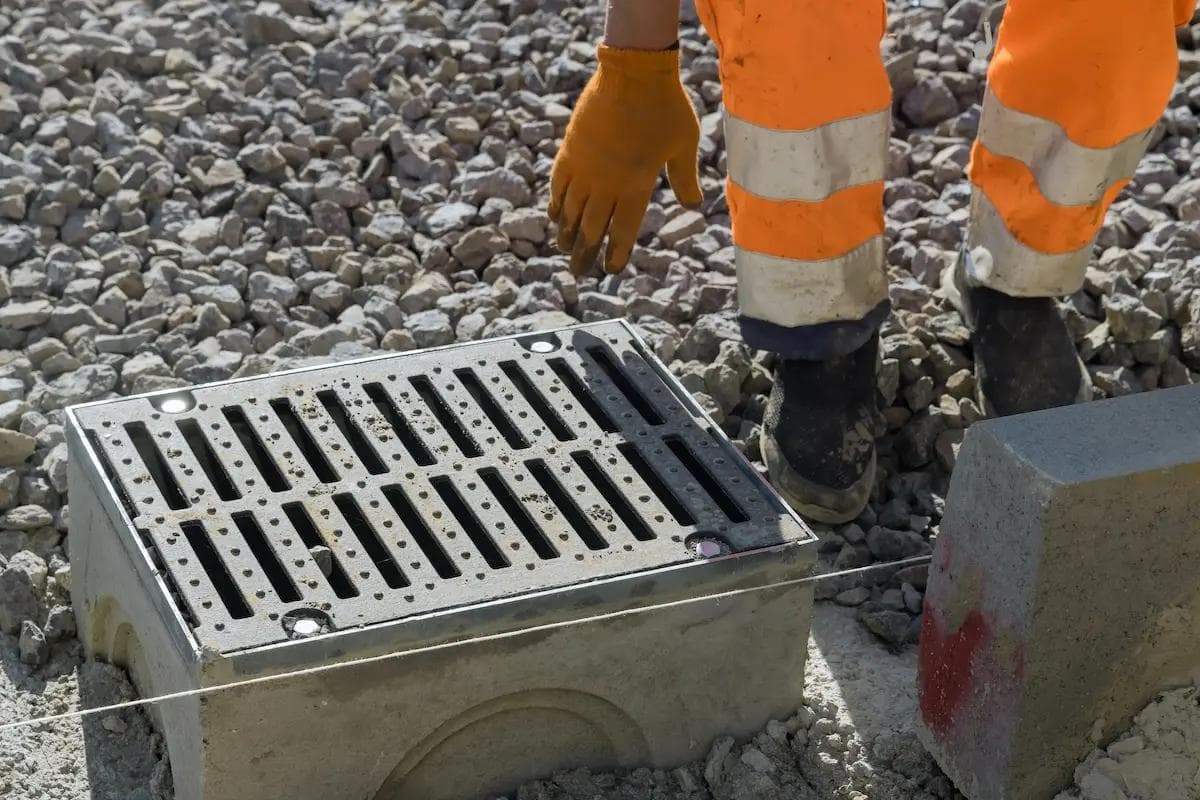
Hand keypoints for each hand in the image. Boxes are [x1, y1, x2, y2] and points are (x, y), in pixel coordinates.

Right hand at [549, 45, 702, 275]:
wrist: (633, 71)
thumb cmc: (666, 107)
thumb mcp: (684, 144)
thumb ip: (685, 177)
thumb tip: (693, 204)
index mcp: (636, 186)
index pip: (624, 231)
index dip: (616, 253)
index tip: (611, 269)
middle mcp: (606, 183)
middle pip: (592, 228)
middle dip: (586, 254)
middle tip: (580, 273)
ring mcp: (585, 168)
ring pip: (571, 211)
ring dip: (568, 234)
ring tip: (565, 249)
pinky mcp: (570, 150)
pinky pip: (558, 185)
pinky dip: (556, 203)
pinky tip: (555, 216)